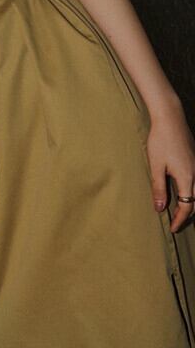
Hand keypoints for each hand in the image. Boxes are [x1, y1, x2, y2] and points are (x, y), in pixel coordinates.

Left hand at [146, 100, 194, 231]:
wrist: (170, 119)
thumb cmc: (160, 141)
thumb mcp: (156, 165)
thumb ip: (159, 187)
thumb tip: (160, 209)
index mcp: (187, 178)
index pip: (187, 207)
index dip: (180, 220)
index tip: (172, 228)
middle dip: (188, 216)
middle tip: (177, 224)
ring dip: (192, 205)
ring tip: (180, 212)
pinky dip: (192, 193)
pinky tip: (183, 193)